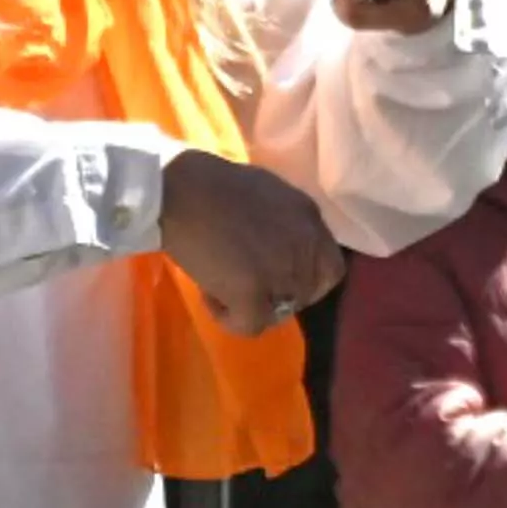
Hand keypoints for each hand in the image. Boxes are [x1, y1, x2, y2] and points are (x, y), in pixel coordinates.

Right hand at [149, 148, 345, 328]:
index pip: (330, 268)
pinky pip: (250, 325)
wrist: (175, 190)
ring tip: (221, 284)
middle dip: (276, 295)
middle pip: (305, 294)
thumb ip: (283, 220)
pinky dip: (228, 318)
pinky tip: (208, 294)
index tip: (278, 277)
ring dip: (251, 306)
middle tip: (245, 284)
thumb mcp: (265, 192)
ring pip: (278, 313)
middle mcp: (304, 244)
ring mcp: (281, 269)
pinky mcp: (252, 291)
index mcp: (308, 216)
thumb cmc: (208, 182)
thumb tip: (279, 244)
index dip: (306, 281)